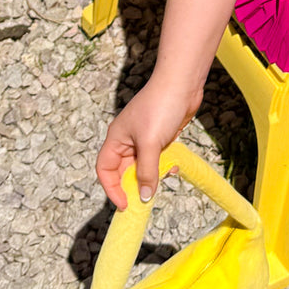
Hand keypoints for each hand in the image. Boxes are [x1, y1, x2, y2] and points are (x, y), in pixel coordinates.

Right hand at [95, 75, 201, 210]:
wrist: (183, 83)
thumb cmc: (161, 107)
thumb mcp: (150, 143)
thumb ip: (147, 172)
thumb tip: (144, 196)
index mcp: (116, 139)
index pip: (105, 170)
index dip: (112, 189)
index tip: (126, 204)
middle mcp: (127, 140)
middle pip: (124, 171)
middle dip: (135, 186)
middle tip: (147, 200)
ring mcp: (144, 138)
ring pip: (143, 166)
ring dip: (154, 175)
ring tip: (166, 176)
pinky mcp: (160, 137)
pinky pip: (158, 158)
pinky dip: (164, 165)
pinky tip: (175, 166)